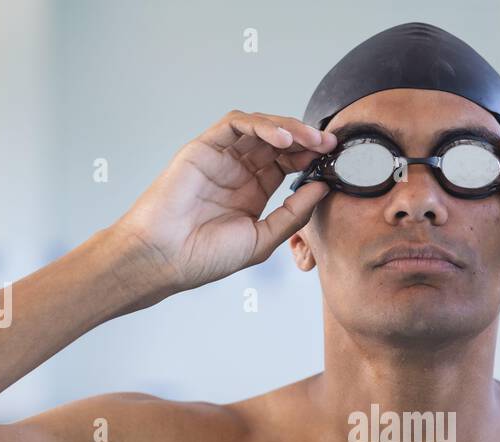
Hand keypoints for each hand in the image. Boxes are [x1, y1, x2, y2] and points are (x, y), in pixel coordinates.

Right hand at [110, 111, 337, 297]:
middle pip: (278, 142)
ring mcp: (221, 157)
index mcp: (252, 191)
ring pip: (260, 127)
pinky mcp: (204, 147)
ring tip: (312, 139)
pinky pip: (235, 124)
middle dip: (307, 139)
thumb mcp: (262, 238)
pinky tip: (282, 138)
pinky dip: (261, 126)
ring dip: (289, 128)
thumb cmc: (205, 256)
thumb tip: (322, 188)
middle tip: (330, 144)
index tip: (335, 162)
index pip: (288, 163)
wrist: (165, 258)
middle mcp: (238, 170)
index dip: (312, 159)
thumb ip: (293, 213)